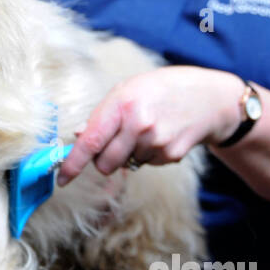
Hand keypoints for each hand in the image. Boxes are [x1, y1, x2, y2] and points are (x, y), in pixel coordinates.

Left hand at [57, 67, 243, 185]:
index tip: (61, 179)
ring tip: (147, 129)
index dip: (72, 164)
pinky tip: (161, 135)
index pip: (90, 142)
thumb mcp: (128, 90)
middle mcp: (139, 125)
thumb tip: (79, 136)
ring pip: (126, 165)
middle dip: (104, 159)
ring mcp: (156, 142)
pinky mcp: (171, 156)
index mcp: (122, 104)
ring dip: (130, 153)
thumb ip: (102, 115)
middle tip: (117, 140)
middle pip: (105, 164)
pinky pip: (146, 164)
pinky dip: (148, 155)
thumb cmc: (161, 90)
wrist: (208, 98)